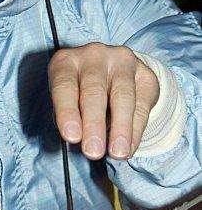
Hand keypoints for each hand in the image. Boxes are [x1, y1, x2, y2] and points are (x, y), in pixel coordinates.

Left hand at [48, 43, 158, 159]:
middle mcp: (93, 55)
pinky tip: (129, 147)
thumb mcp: (67, 99)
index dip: (67, 112)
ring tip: (117, 153)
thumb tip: (78, 140)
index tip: (72, 137)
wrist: (114, 71)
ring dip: (120, 128)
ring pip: (122, 96)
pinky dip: (135, 130)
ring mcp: (121, 61)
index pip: (64, 86)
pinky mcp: (145, 74)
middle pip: (94, 90)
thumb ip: (68, 117)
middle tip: (93, 151)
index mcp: (66, 61)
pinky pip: (141, 105)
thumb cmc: (79, 91)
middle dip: (93, 124)